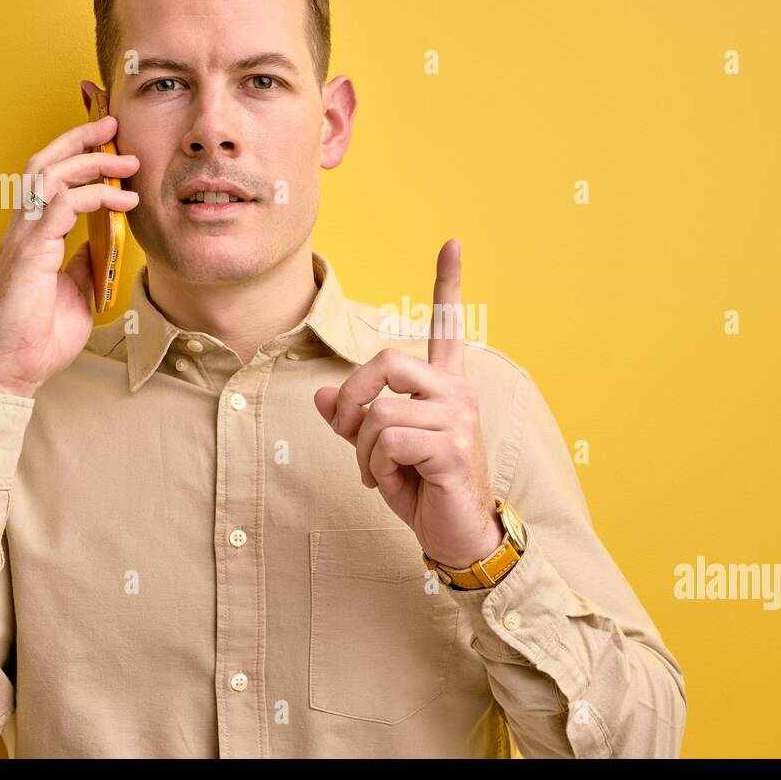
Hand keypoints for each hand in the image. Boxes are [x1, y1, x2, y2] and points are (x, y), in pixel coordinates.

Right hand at [0, 89, 140, 397]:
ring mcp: (23, 237)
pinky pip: (62, 206)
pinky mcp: (30, 250)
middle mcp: (23, 228)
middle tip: (114, 125)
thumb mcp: (77, 290)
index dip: (75, 154)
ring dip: (91, 161)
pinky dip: (94, 196)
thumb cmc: (39, 336)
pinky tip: (122, 201)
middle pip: (45, 163)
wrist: (14, 367)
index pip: (50, 178)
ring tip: (127, 160)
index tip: (109, 142)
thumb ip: (86, 261)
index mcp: (33, 235)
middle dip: (80, 138)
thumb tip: (104, 241)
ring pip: (50, 175)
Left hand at [314, 240, 503, 567]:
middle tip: (352, 435)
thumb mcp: (379, 452)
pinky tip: (393, 484)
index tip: (453, 242)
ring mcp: (458, 418)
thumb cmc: (423, 490)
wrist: (458, 537)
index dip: (448, 285)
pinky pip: (387, 440)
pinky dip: (375, 468)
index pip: (448, 327)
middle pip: (385, 360)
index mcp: (445, 387)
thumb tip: (322, 397)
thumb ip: (354, 421)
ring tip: (379, 473)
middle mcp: (456, 393)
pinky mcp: (452, 446)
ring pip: (378, 411)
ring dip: (362, 450)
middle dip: (353, 396)